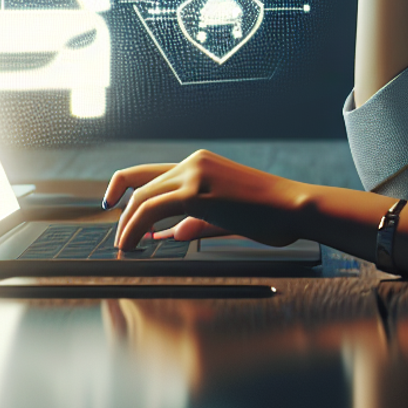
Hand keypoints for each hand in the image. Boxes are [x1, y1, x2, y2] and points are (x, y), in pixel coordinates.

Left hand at [103, 151, 306, 250]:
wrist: (295, 207)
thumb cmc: (271, 214)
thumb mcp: (227, 216)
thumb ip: (198, 223)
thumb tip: (172, 233)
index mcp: (200, 164)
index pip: (151, 173)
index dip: (125, 187)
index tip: (112, 205)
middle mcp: (193, 162)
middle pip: (139, 181)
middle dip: (123, 212)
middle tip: (119, 237)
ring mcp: (194, 173)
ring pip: (142, 196)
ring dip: (127, 223)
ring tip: (124, 245)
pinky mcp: (196, 191)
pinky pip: (152, 209)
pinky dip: (136, 226)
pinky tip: (134, 242)